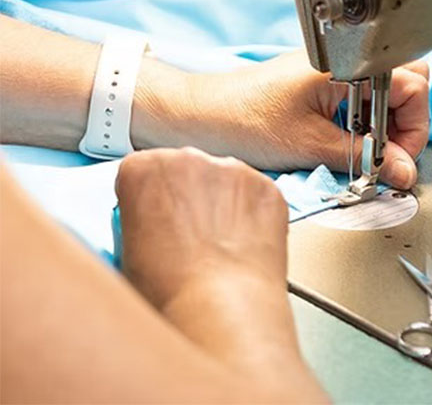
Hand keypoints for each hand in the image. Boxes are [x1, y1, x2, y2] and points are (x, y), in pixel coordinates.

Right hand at [115, 147, 288, 309]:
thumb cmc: (169, 293)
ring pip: (224, 180)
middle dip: (187, 195)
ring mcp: (233, 170)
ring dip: (221, 203)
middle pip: (185, 169)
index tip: (154, 214)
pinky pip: (257, 195)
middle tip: (187, 236)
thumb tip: (150, 221)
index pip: (142, 169)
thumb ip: (137, 219)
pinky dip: (253, 215)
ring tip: (217, 247)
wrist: (220, 311)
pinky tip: (243, 245)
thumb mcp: (125, 252)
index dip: (148, 197)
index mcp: (143, 169)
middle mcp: (189, 158)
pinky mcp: (267, 187)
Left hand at [136, 50, 429, 188]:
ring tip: (363, 152)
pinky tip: (347, 143)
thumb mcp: (311, 145)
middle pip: (406, 85)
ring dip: (385, 125)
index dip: (414, 128)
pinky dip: (365, 123)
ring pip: (386, 93)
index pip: (412, 87)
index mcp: (348, 64)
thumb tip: (404, 171)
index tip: (400, 160)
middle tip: (387, 155)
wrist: (199, 116)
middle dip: (405, 123)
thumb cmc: (244, 120)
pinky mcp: (322, 85)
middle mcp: (346, 62)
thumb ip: (365, 158)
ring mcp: (335, 72)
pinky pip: (362, 99)